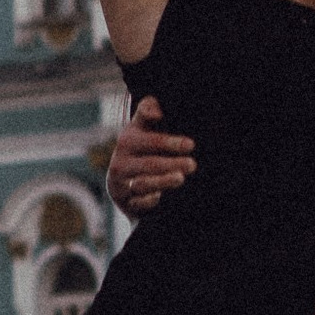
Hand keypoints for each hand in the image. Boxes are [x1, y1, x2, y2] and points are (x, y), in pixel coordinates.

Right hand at [106, 96, 196, 214]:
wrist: (126, 179)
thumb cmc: (143, 147)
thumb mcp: (142, 126)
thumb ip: (148, 110)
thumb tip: (157, 111)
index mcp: (127, 140)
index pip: (149, 140)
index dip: (168, 142)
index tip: (191, 145)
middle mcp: (121, 162)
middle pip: (149, 164)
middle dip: (171, 164)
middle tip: (193, 165)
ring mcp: (122, 184)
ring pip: (142, 184)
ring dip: (163, 181)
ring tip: (181, 178)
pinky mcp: (126, 203)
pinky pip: (137, 204)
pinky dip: (147, 201)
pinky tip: (159, 198)